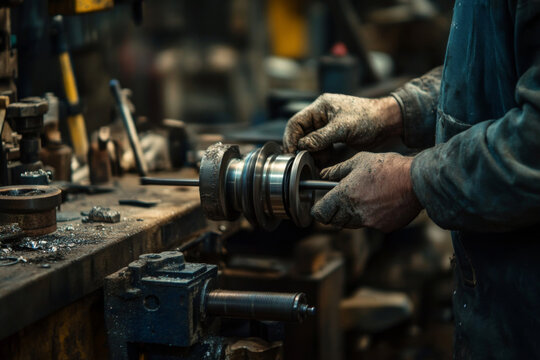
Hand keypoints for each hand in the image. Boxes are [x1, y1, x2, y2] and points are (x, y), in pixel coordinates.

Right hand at [283, 94, 401, 152]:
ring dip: (311, 153)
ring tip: (316, 161)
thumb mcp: (343, 128)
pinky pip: (320, 147)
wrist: (387, 123)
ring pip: (310, 142)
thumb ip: (321, 137)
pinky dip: (320, 155)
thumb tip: (302, 146)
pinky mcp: (334, 136)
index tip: (291, 152)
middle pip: (300, 133)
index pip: (296, 122)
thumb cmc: (368, 118)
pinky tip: (324, 160)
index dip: (291, 138)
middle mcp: (321, 116)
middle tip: (301, 160)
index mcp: (320, 107)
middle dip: (301, 147)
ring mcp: (326, 126)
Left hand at [311, 152, 421, 231]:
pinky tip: (378, 203)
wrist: (417, 180)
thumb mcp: (359, 161)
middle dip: (334, 212)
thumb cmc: (388, 167)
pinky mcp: (383, 227)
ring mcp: (369, 223)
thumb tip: (323, 175)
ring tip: (363, 198)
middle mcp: (355, 213)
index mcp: (345, 196)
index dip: (319, 209)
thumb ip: (337, 171)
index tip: (322, 204)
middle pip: (334, 221)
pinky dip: (369, 217)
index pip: (320, 214)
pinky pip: (369, 225)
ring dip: (351, 215)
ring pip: (351, 224)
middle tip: (342, 199)